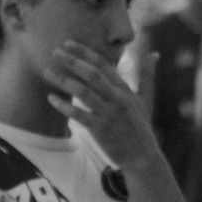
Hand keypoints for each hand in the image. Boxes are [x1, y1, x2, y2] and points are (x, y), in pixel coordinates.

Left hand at [45, 41, 157, 168]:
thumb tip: (155, 53)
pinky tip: (51, 98)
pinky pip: (78, 114)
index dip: (85, 52)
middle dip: (72, 61)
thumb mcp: (146, 100)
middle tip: (54, 52)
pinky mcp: (100, 129)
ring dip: (63, 81)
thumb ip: (147, 75)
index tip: (68, 43)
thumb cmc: (141, 128)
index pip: (104, 65)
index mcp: (126, 90)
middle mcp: (118, 99)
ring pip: (83, 92)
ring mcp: (109, 114)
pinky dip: (64, 105)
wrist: (142, 157)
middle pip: (92, 74)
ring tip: (47, 73)